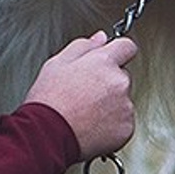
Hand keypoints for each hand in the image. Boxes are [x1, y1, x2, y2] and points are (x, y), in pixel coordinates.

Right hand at [24, 32, 136, 159]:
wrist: (47, 135)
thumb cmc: (49, 102)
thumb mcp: (57, 64)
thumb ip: (83, 47)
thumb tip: (100, 38)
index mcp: (104, 62)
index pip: (127, 47)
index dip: (117, 52)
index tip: (110, 59)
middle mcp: (119, 82)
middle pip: (122, 76)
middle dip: (108, 82)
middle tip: (85, 93)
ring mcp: (125, 106)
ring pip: (123, 100)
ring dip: (110, 104)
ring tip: (85, 112)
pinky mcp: (126, 128)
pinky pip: (124, 122)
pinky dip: (112, 124)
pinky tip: (92, 125)